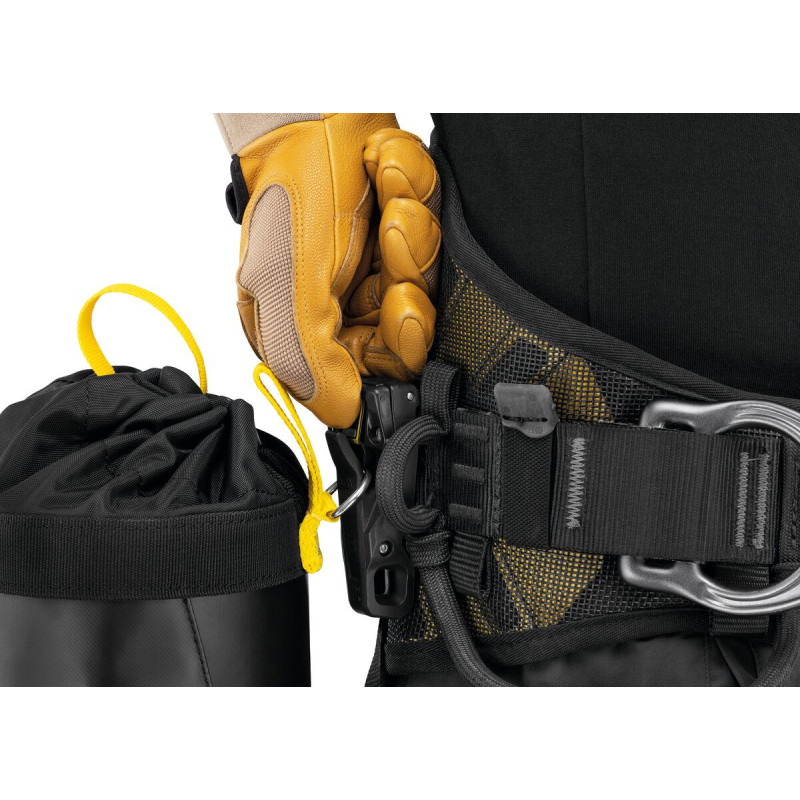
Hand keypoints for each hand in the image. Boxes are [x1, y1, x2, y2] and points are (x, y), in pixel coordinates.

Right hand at [218, 113, 440, 427]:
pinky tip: (386, 172)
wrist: (312, 111)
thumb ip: (308, 354)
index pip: (369, 375)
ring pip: (429, 282)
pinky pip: (438, 231)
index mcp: (310, 330)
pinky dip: (418, 195)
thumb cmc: (289, 188)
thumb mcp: (284, 281)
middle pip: (410, 333)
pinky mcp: (407, 234)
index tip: (402, 308)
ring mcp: (380, 270)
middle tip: (395, 244)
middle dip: (409, 283)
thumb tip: (346, 415)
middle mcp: (348, 307)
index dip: (398, 347)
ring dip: (413, 233)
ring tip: (388, 200)